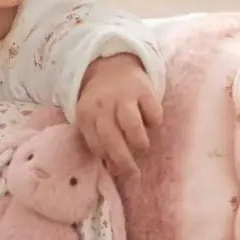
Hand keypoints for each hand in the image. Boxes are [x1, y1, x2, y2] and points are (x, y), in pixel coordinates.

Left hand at [76, 53, 161, 177]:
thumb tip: (114, 170)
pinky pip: (153, 114)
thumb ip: (98, 140)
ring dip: (139, 143)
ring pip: (132, 127)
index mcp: (85, 114)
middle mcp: (102, 105)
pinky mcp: (144, 90)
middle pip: (111, 139)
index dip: (107, 159)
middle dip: (124, 162)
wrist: (114, 65)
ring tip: (142, 147)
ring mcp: (123, 96)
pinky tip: (150, 122)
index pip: (95, 145)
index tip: (116, 169)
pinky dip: (154, 123)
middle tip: (134, 175)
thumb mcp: (93, 117)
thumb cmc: (103, 102)